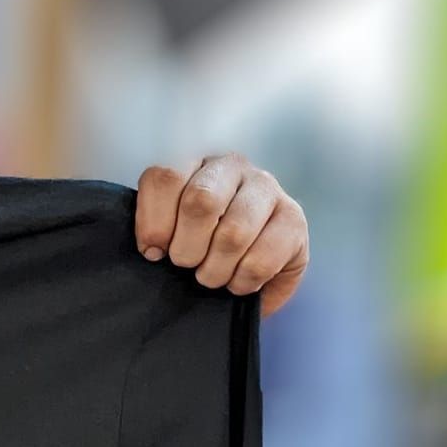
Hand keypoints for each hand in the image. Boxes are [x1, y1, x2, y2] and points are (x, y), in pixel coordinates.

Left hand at [134, 155, 308, 316]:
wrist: (245, 277)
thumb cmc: (198, 253)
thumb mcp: (167, 238)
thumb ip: (154, 231)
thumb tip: (152, 249)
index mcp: (193, 164)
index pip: (166, 176)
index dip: (154, 225)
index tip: (154, 253)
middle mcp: (233, 167)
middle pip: (201, 201)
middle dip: (187, 250)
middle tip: (188, 266)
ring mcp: (268, 188)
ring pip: (233, 233)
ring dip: (215, 271)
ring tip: (213, 278)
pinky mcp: (294, 219)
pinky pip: (261, 259)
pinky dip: (242, 282)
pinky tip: (239, 282)